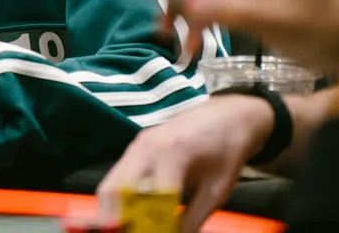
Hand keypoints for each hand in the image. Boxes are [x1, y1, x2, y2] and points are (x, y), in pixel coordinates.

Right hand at [98, 94, 273, 231]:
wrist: (228, 116)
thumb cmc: (226, 152)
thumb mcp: (216, 191)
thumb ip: (192, 219)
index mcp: (172, 154)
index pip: (150, 200)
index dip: (150, 225)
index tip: (156, 232)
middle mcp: (146, 147)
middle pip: (114, 190)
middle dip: (116, 218)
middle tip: (125, 232)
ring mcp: (137, 145)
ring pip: (110, 184)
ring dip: (115, 210)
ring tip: (127, 227)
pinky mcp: (135, 148)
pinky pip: (118, 177)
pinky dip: (120, 199)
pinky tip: (131, 216)